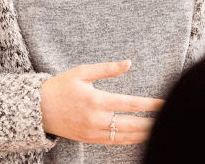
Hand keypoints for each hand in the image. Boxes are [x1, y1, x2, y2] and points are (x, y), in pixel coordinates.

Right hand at [39, 60, 164, 144]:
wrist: (36, 109)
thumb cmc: (61, 86)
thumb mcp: (82, 72)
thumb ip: (107, 69)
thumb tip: (128, 62)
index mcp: (96, 100)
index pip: (130, 104)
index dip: (150, 105)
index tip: (164, 103)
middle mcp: (95, 119)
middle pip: (130, 124)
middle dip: (151, 123)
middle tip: (168, 118)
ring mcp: (92, 132)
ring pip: (123, 136)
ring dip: (142, 134)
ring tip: (159, 130)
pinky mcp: (88, 139)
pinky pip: (113, 142)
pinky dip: (128, 141)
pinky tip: (140, 137)